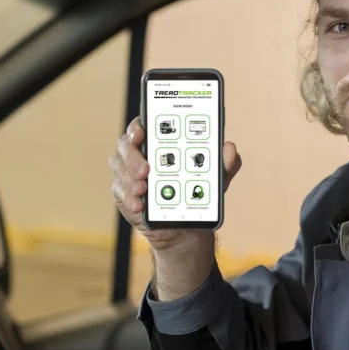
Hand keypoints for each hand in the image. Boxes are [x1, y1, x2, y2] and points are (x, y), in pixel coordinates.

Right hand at [109, 116, 241, 250]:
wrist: (187, 225)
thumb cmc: (198, 191)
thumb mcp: (216, 178)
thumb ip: (225, 163)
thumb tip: (229, 148)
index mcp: (160, 141)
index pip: (142, 124)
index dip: (137, 126)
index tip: (142, 133)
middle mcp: (140, 152)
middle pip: (125, 144)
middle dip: (132, 155)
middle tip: (146, 170)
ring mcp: (128, 172)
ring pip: (118, 165)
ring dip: (129, 177)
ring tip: (143, 189)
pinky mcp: (123, 192)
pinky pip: (119, 190)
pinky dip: (129, 198)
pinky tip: (140, 205)